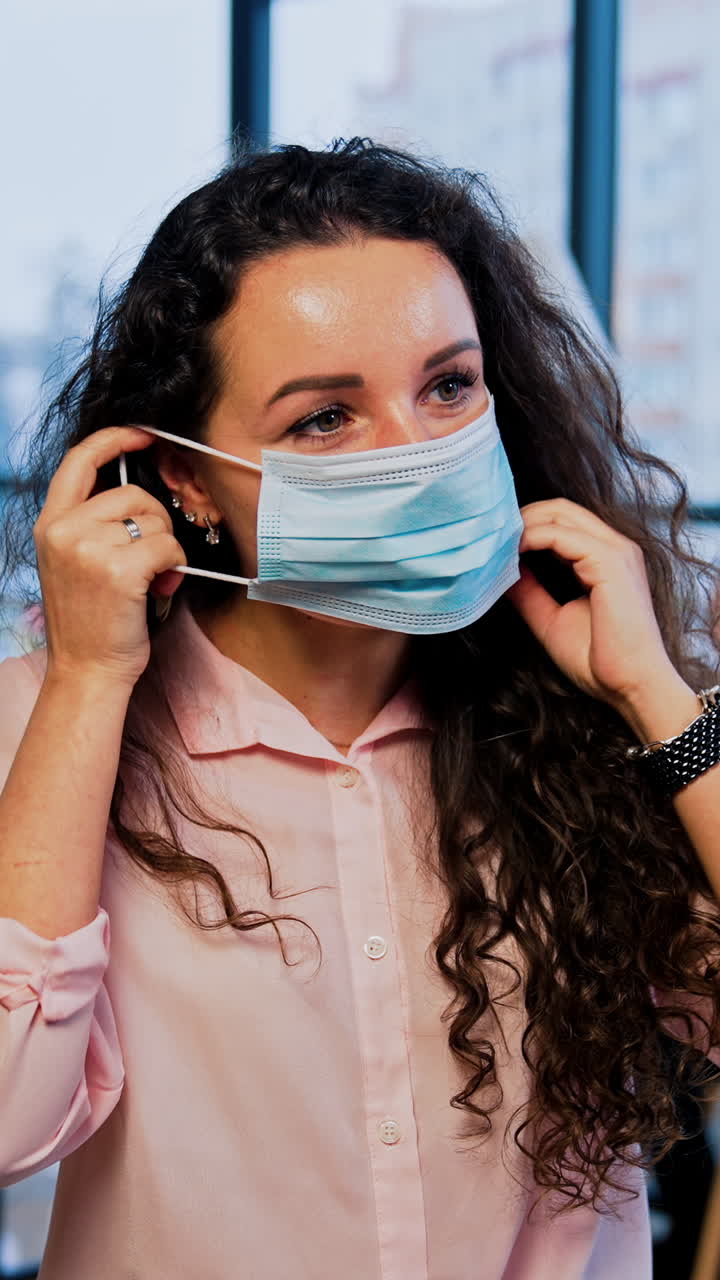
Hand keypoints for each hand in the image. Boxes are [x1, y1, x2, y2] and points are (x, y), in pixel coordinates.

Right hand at [34, 426, 186, 688]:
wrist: (88, 670)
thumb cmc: (91, 620)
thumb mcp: (75, 561)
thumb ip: (93, 525)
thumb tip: (139, 497)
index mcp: (51, 524)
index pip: (79, 460)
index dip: (114, 439)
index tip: (142, 434)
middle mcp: (63, 530)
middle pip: (132, 494)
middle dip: (155, 522)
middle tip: (152, 558)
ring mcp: (88, 548)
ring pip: (153, 520)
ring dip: (165, 548)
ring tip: (151, 580)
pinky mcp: (118, 570)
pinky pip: (168, 546)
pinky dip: (174, 566)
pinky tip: (160, 587)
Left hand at [504, 498, 680, 712]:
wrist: (631, 687)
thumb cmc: (600, 660)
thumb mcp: (552, 618)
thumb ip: (529, 591)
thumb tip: (501, 570)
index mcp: (607, 558)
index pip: (563, 521)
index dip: (526, 525)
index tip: (495, 543)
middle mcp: (615, 547)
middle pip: (559, 508)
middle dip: (520, 517)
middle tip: (490, 539)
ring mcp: (615, 551)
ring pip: (559, 513)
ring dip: (522, 525)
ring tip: (496, 545)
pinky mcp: (609, 562)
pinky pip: (560, 535)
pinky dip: (530, 538)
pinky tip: (511, 554)